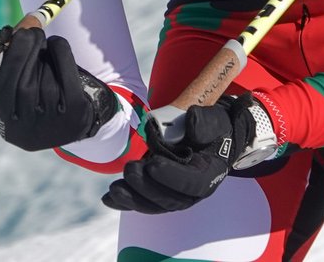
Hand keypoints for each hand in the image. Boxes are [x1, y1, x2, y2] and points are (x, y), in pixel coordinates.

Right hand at [0, 26, 118, 150]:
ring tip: (44, 44)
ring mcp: (52, 124)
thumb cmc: (33, 93)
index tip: (16, 33)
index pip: (2, 88)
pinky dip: (62, 54)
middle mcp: (25, 127)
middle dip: (28, 50)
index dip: (10, 58)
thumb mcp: (8, 83)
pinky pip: (68, 77)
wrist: (73, 118)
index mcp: (2, 116)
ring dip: (45, 54)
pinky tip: (57, 45)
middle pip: (25, 85)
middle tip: (33, 29)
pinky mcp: (75, 115)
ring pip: (47, 80)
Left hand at [101, 93, 279, 213]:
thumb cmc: (213, 128)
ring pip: (154, 205)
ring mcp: (176, 195)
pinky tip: (109, 199)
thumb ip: (204, 122)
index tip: (153, 164)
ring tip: (115, 189)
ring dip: (133, 199)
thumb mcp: (214, 120)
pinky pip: (144, 202)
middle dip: (146, 187)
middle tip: (129, 170)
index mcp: (209, 174)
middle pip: (170, 199)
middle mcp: (193, 191)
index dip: (172, 176)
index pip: (192, 183)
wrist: (211, 136)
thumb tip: (191, 118)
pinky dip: (126, 202)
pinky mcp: (161, 193)